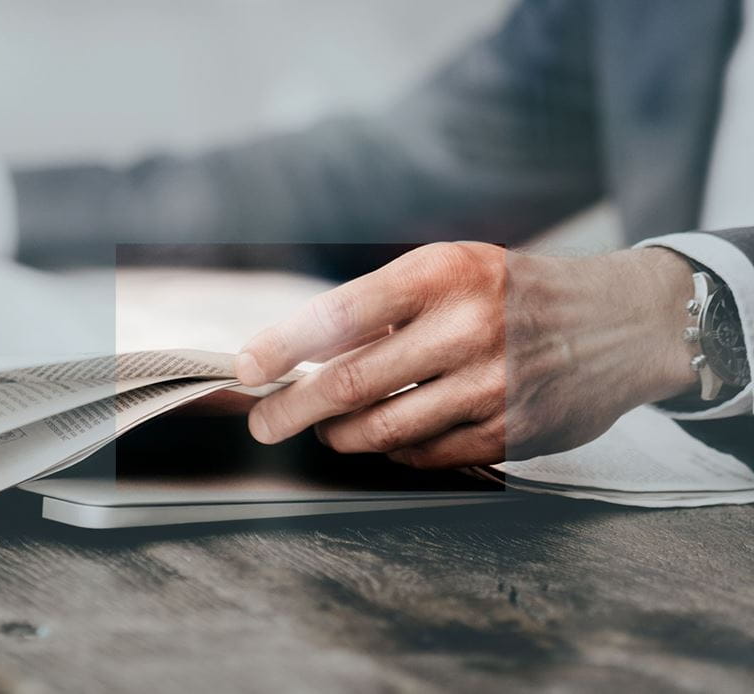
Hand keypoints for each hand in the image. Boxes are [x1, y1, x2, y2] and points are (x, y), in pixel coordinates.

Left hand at [234, 242, 698, 467]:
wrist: (621, 322)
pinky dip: (394, 449)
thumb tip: (294, 352)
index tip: (245, 368)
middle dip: (291, 410)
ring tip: (325, 428)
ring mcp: (493, 385)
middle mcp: (468, 328)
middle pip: (350, 384)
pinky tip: (387, 436)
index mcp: (443, 274)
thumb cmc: (509, 292)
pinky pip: (426, 454)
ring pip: (382, 429)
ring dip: (339, 434)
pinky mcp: (512, 432)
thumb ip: (379, 306)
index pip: (340, 315)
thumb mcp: (449, 270)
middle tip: (263, 422)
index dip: (282, 347)